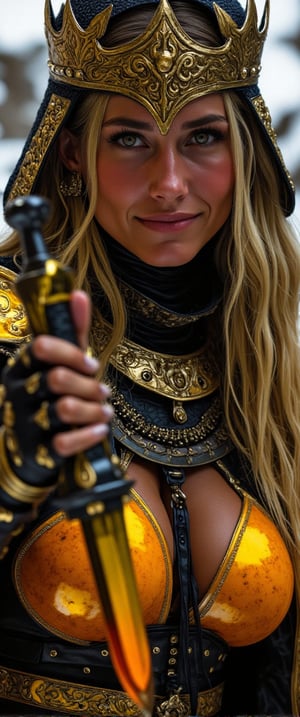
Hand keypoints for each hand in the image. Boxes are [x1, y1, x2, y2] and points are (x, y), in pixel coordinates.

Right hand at [0, 290, 112, 486]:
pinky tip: (100, 430)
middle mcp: (18, 393)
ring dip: (93, 410)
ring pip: (65, 408)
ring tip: (104, 412)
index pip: (41, 347)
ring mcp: (26, 423)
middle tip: (103, 392)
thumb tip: (78, 293)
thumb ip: (72, 332)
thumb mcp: (60, 364)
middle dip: (88, 385)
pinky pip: (65, 442)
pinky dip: (89, 435)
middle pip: (57, 378)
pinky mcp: (38, 451)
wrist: (28, 451)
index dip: (71, 353)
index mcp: (21, 367)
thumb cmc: (49, 399)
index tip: (91, 365)